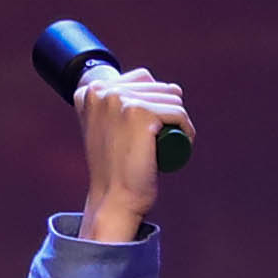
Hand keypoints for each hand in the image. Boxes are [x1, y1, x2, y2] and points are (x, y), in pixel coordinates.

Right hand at [74, 63, 191, 242]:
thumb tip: (149, 86)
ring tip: (172, 141)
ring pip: (172, 99)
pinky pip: (178, 113)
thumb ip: (108, 107)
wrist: (113, 199)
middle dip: (169, 110)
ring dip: (180, 119)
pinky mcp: (140, 114)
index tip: (152, 128)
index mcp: (89, 91)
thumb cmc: (114, 170)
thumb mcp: (103, 129)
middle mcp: (101, 91)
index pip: (142, 78)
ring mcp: (119, 101)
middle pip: (159, 87)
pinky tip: (184, 141)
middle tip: (164, 138)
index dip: (155, 101)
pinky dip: (187, 128)